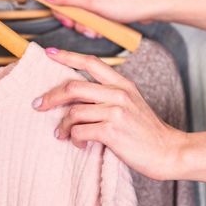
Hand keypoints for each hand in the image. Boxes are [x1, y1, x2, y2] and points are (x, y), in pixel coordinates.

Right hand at [31, 0, 161, 38]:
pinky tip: (97, 26)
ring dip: (78, 19)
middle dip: (65, 11)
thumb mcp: (93, 2)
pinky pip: (83, 9)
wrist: (151, 7)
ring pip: (71, 4)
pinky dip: (87, 20)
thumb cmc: (128, 0)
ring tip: (90, 26)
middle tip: (72, 21)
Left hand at [32, 48, 186, 180]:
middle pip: (73, 86)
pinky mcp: (112, 130)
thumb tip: (76, 100)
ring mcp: (115, 111)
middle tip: (38, 105)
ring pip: (74, 112)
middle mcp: (118, 93)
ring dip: (63, 126)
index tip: (49, 53)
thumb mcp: (131, 103)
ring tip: (62, 134)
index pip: (91, 62)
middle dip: (51, 96)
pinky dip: (74, 138)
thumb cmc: (145, 130)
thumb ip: (108, 95)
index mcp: (122, 83)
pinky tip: (79, 143)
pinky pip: (80, 130)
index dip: (68, 56)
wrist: (167, 152)